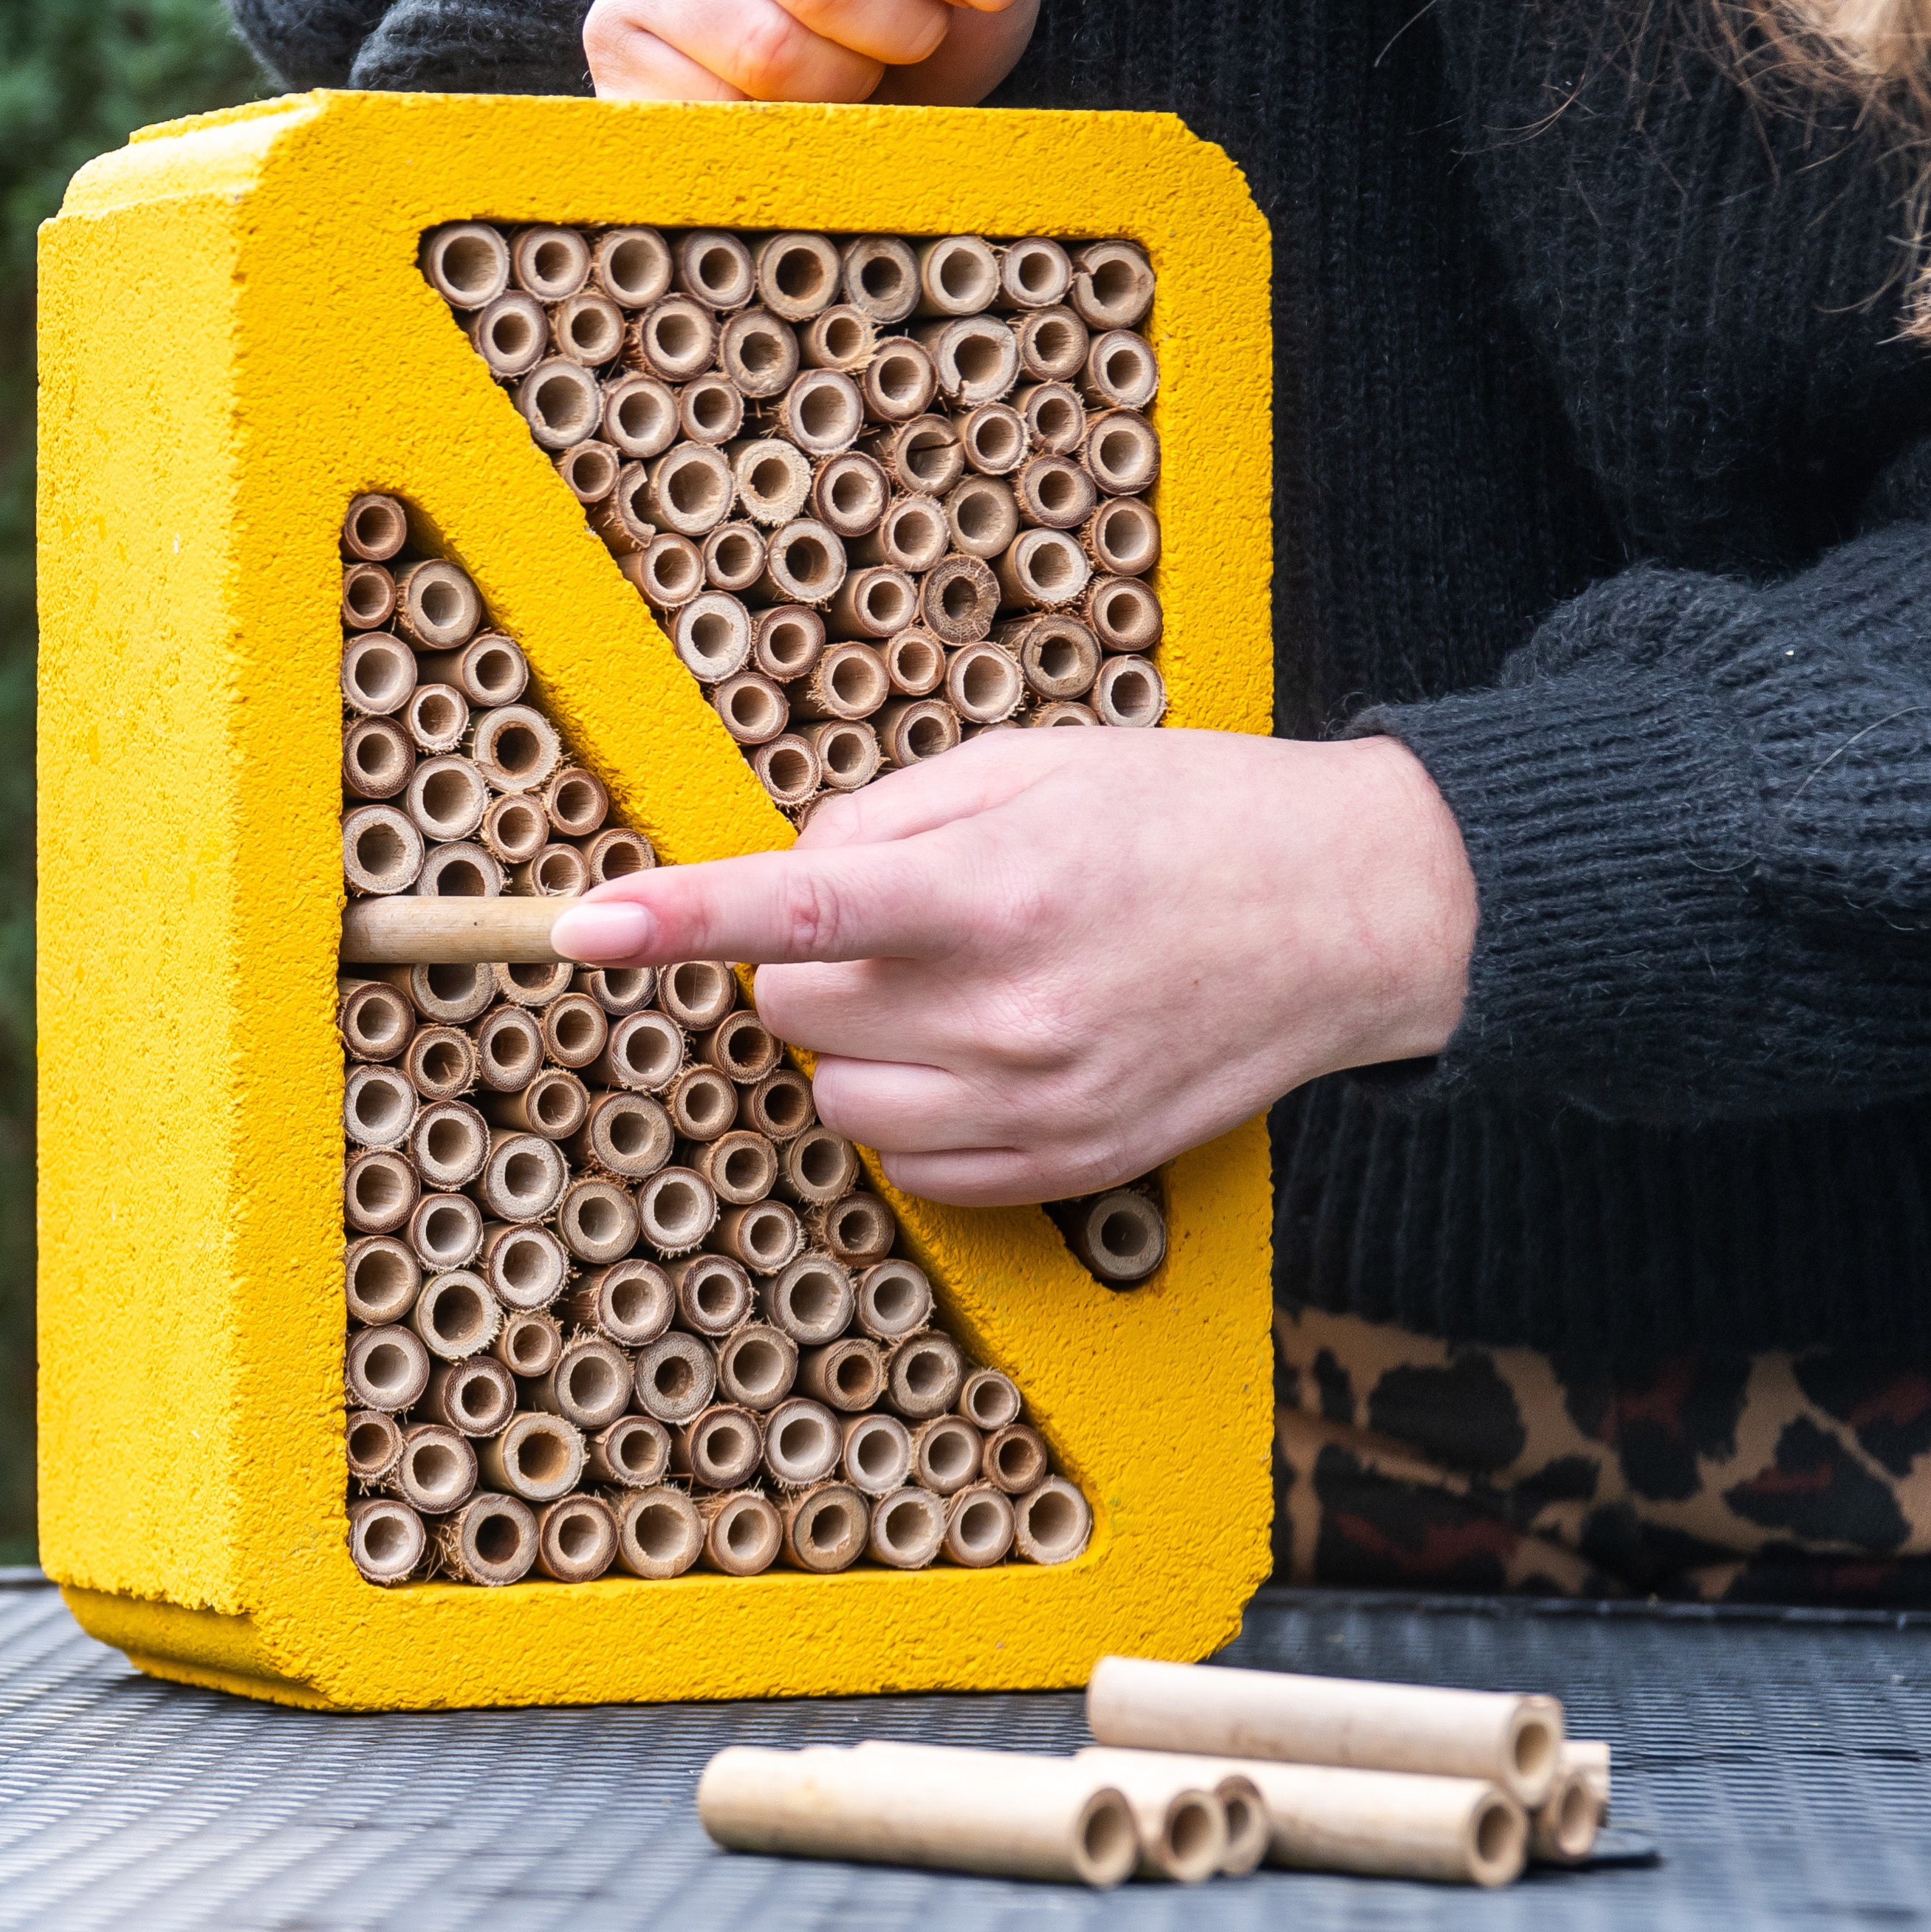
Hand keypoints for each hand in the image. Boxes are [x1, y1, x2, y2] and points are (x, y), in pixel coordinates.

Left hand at [549, 731, 1476, 1203]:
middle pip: (791, 1014)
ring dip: (854, 1042)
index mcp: (995, 887)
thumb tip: (788, 868)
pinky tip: (985, 1048)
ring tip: (955, 981)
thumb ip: (892, 809)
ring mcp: (1040, 1106)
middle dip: (805, 963)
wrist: (1352, 916)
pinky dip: (911, 1109)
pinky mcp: (1068, 1171)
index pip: (794, 911)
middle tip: (904, 913)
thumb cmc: (1190, 814)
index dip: (674, 919)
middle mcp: (1009, 1012)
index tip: (578, 927)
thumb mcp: (1038, 760)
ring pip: (836, 1100)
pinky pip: (911, 1167)